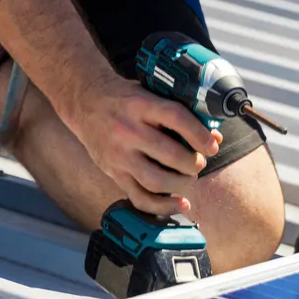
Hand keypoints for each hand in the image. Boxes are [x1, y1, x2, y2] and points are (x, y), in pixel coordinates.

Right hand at [70, 74, 220, 215]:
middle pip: (169, 154)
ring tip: (190, 175)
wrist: (85, 101)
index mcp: (140, 105)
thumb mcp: (149, 92)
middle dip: (193, 162)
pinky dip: (163, 206)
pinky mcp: (114, 173)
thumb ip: (178, 110)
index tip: (213, 144)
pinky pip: (140, 198)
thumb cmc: (124, 97)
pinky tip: (180, 203)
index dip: (199, 134)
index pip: (176, 118)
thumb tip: (212, 132)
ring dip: (181, 183)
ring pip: (156, 180)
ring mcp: (119, 155)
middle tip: (200, 161)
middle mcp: (128, 131)